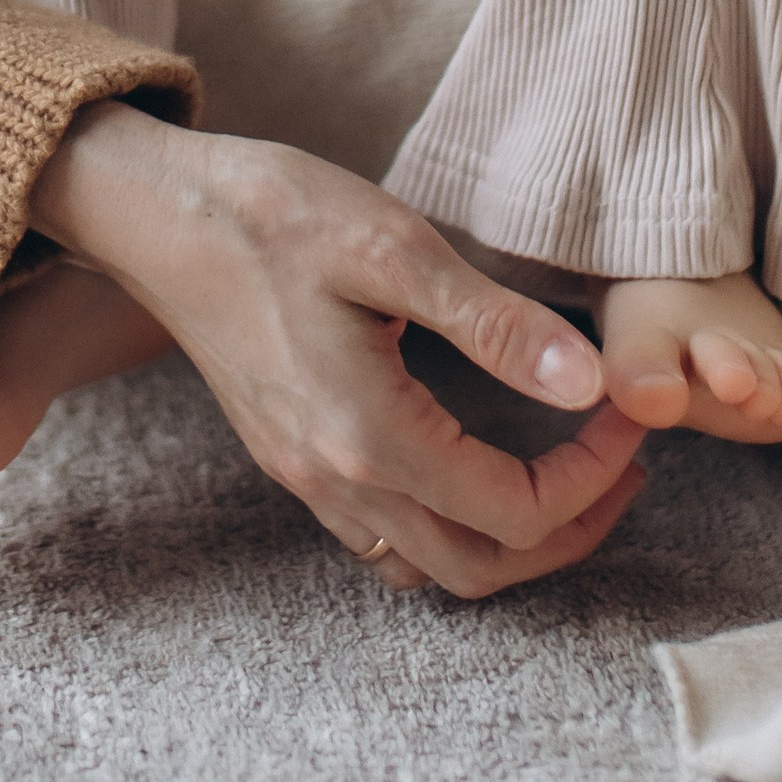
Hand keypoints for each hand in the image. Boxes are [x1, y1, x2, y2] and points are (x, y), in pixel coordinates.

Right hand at [29, 102, 646, 596]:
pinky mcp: (291, 457)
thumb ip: (494, 324)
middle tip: (619, 465)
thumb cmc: (272, 212)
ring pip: (430, 569)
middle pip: (481, 570)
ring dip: (510, 544)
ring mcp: (307, 477)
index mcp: (369, 434)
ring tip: (567, 476)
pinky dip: (449, 530)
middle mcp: (335, 479)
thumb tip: (589, 382)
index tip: (624, 411)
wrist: (157, 212)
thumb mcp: (393, 247)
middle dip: (569, 531)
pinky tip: (475, 469)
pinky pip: (384, 541)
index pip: (516, 511)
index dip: (591, 476)